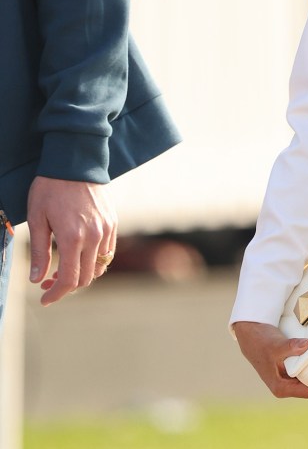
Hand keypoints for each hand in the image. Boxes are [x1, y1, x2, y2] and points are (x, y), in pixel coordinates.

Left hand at [26, 177, 116, 305]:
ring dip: (82, 274)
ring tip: (64, 269)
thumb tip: (37, 279)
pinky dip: (95, 261)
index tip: (45, 300)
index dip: (56, 294)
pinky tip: (80, 255)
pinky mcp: (112, 223)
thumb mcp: (37, 220)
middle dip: (66, 286)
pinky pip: (108, 251)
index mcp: (72, 238)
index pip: (69, 279)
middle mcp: (94, 237)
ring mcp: (106, 230)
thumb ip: (39, 252)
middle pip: (85, 277)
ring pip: (99, 267)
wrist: (76, 164)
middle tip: (48, 284)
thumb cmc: (51, 189)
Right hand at [233, 321, 307, 399]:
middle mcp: (284, 386)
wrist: (251, 334)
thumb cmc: (261, 342)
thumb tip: (307, 345)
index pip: (306, 393)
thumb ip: (291, 347)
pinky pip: (306, 371)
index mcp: (280, 387)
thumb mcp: (276, 346)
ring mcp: (287, 378)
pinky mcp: (289, 369)